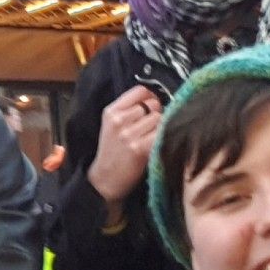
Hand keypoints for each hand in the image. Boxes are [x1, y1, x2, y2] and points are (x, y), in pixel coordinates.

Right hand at [86, 85, 163, 205]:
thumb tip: (158, 97)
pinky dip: (163, 138)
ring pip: (160, 118)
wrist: (105, 179)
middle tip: (149, 128)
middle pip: (153, 104)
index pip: (140, 91)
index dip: (150, 98)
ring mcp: (129, 134)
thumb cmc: (113, 151)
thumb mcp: (112, 125)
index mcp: (111, 111)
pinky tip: (155, 145)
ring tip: (151, 138)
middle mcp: (119, 120)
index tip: (150, 108)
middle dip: (156, 114)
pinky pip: (162, 133)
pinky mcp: (140, 148)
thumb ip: (129, 109)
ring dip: (161, 127)